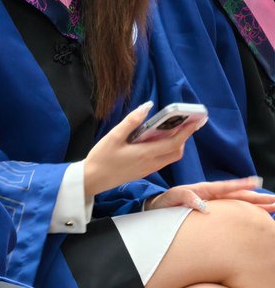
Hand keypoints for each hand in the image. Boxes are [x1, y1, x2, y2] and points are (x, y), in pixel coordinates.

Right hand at [83, 102, 206, 199]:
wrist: (92, 180)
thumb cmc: (101, 157)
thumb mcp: (113, 136)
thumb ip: (131, 121)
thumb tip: (147, 106)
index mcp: (145, 153)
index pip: (174, 142)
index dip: (186, 132)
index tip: (195, 121)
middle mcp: (151, 163)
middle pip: (176, 152)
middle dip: (183, 138)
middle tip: (184, 123)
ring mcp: (148, 169)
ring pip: (170, 157)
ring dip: (174, 144)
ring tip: (171, 129)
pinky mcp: (143, 172)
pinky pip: (161, 161)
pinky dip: (165, 150)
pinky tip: (156, 141)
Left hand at [147, 177, 274, 212]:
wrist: (158, 207)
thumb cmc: (165, 202)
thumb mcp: (172, 198)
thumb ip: (186, 198)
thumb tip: (202, 205)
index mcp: (204, 190)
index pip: (226, 187)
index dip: (241, 185)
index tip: (257, 183)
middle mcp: (212, 195)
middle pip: (239, 196)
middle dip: (258, 198)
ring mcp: (214, 203)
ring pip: (240, 203)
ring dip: (257, 205)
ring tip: (274, 207)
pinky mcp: (213, 211)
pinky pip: (233, 212)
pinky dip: (247, 213)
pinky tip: (258, 216)